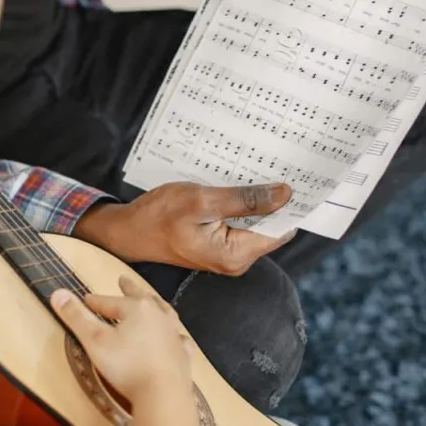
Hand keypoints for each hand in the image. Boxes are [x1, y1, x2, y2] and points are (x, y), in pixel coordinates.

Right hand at [50, 276, 191, 401]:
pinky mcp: (183, 354)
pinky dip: (175, 334)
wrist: (164, 394)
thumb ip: (76, 317)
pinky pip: (180, 338)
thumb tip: (57, 292)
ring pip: (164, 312)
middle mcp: (157, 316)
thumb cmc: (127, 366)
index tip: (85, 299)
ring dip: (156, 304)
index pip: (109, 302)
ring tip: (152, 298)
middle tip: (123, 279)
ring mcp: (173, 334)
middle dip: (130, 289)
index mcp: (136, 309)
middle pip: (141, 298)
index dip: (95, 301)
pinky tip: (176, 335)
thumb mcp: (94, 340)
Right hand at [73, 182, 295, 275]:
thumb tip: (285, 194)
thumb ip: (245, 200)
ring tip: (252, 171)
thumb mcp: (202, 201)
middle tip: (273, 165)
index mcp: (236, 254)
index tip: (298, 176)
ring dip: (254, 199)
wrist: (128, 232)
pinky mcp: (219, 245)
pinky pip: (240, 223)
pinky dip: (239, 204)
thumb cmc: (158, 217)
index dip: (290, 204)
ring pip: (255, 222)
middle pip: (270, 226)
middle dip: (272, 198)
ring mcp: (228, 254)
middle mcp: (237, 260)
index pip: (281, 228)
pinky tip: (234, 186)